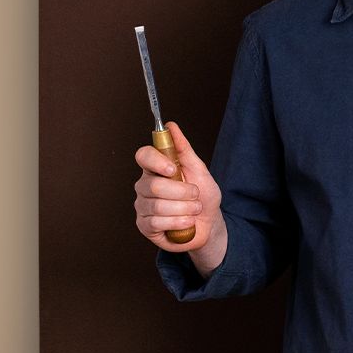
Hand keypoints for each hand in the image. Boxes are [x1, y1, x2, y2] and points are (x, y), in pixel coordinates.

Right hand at [133, 122, 226, 273]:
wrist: (210, 224)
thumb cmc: (203, 196)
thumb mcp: (199, 170)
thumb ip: (183, 149)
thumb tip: (171, 126)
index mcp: (155, 168)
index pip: (143, 156)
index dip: (156, 161)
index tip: (173, 169)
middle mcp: (144, 186)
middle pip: (153, 185)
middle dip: (182, 192)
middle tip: (195, 194)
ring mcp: (143, 206)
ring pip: (157, 205)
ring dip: (184, 209)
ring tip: (194, 209)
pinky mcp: (145, 226)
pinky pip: (156, 223)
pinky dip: (178, 222)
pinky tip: (187, 222)